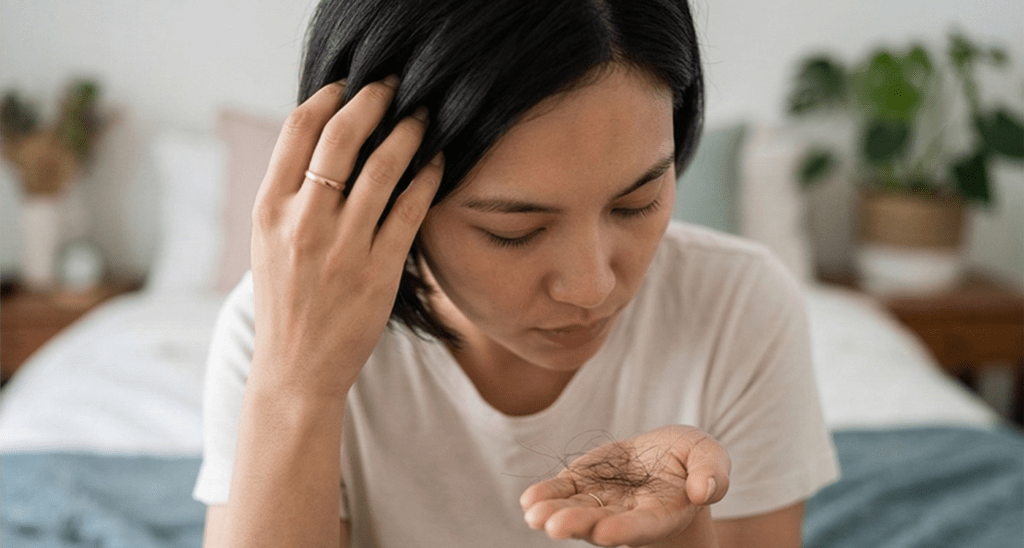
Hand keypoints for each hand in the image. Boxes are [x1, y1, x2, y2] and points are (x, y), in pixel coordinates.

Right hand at [248, 75, 442, 399]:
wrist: (295, 369)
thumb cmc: (286, 301)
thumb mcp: (269, 242)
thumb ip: (290, 194)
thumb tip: (323, 141)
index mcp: (269, 209)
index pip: (296, 130)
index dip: (327, 97)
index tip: (349, 84)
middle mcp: (302, 222)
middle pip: (340, 136)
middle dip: (373, 99)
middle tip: (395, 84)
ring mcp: (342, 247)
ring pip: (381, 168)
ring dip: (408, 133)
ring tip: (423, 116)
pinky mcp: (378, 271)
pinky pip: (409, 211)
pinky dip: (427, 179)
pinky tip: (438, 162)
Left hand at [520, 426, 729, 546]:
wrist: (667, 457)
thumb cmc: (692, 460)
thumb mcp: (709, 456)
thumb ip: (712, 473)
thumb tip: (704, 491)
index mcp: (662, 513)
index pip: (643, 526)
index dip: (626, 529)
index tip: (607, 534)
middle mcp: (627, 515)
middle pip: (601, 524)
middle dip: (578, 525)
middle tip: (554, 527)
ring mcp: (601, 501)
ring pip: (576, 512)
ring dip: (554, 514)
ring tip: (534, 515)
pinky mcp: (582, 484)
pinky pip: (562, 493)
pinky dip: (546, 496)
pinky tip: (530, 501)